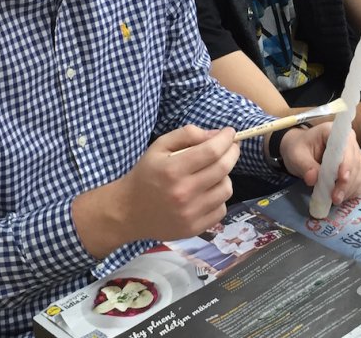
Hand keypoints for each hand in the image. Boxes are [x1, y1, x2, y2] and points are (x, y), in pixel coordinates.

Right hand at [73, 125, 239, 257]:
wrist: (128, 212)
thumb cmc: (146, 174)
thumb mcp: (159, 146)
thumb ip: (187, 134)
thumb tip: (215, 135)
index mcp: (172, 170)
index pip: (211, 151)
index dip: (226, 139)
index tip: (230, 132)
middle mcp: (183, 192)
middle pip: (223, 168)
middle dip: (232, 152)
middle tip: (231, 147)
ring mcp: (190, 213)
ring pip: (226, 189)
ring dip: (225, 176)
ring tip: (214, 172)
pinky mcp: (194, 229)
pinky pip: (221, 209)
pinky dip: (219, 197)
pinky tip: (207, 192)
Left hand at [279, 122, 360, 204]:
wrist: (300, 149)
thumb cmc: (298, 148)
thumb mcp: (296, 156)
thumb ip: (305, 166)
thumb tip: (313, 179)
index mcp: (334, 132)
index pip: (347, 148)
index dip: (346, 164)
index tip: (341, 179)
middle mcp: (349, 141)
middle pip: (356, 163)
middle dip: (347, 183)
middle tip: (335, 198)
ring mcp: (355, 153)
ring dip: (351, 188)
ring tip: (337, 199)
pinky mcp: (357, 166)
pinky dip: (356, 189)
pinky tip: (345, 196)